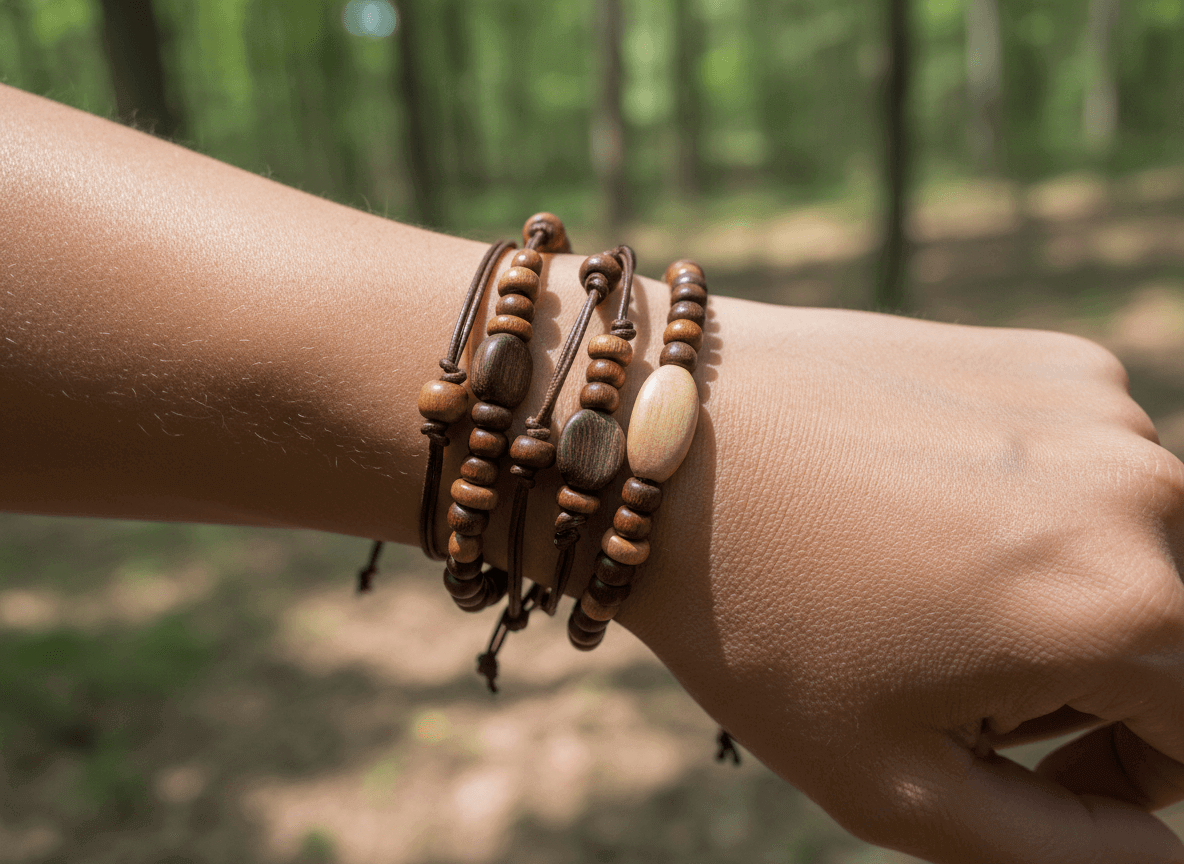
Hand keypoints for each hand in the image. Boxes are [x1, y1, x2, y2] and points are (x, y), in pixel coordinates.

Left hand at [618, 301, 1183, 862]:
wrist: (664, 444)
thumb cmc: (758, 619)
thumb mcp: (895, 783)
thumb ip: (1059, 853)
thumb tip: (1160, 857)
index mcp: (1129, 610)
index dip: (1123, 777)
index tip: (1013, 765)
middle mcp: (1146, 492)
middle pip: (1173, 639)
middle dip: (1085, 687)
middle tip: (940, 673)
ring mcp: (1098, 409)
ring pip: (1130, 551)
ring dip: (1059, 594)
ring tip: (917, 588)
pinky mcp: (1047, 358)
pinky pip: (1085, 469)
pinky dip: (1032, 508)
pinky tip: (917, 507)